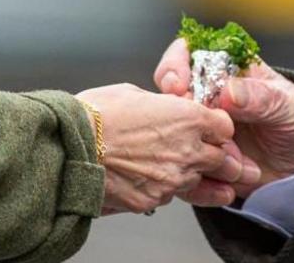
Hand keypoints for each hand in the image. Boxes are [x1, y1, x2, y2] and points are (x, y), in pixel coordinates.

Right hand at [75, 83, 255, 215]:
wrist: (68, 149)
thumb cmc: (95, 115)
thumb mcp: (133, 93)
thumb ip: (161, 104)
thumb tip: (164, 108)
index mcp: (187, 117)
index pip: (225, 127)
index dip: (216, 127)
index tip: (208, 127)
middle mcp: (187, 150)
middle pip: (220, 159)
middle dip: (211, 155)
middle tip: (193, 150)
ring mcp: (172, 179)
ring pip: (195, 180)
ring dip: (185, 172)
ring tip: (160, 162)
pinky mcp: (153, 200)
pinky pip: (168, 196)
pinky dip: (161, 188)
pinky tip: (142, 176)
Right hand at [155, 37, 293, 205]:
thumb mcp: (287, 104)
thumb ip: (260, 97)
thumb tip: (229, 92)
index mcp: (224, 71)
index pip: (186, 56)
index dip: (174, 66)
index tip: (176, 84)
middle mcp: (205, 99)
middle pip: (169, 100)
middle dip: (182, 119)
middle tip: (204, 133)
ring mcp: (200, 133)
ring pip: (174, 142)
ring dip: (198, 156)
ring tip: (235, 164)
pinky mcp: (201, 164)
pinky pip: (186, 175)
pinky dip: (201, 184)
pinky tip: (226, 186)